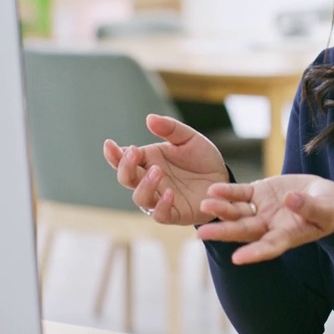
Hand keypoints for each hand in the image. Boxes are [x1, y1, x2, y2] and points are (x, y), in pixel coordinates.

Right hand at [103, 114, 227, 226]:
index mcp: (148, 160)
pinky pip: (161, 215)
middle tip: (134, 153)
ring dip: (144, 186)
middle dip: (125, 167)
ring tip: (157, 171)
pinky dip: (162, 206)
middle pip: (126, 179)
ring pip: (140, 199)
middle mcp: (149, 181)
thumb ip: (170, 129)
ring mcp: (160, 198)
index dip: (113, 154)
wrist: (223, 178)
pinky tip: (169, 193)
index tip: (110, 144)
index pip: (123, 159)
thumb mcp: (189, 138)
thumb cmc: (201, 158)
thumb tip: (149, 118)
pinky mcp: (175, 213)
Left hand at [197, 174, 333, 264]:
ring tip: (204, 205)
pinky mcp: (259, 194)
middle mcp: (270, 226)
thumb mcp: (327, 209)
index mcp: (288, 236)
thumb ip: (310, 207)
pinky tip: (213, 189)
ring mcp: (262, 211)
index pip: (270, 247)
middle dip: (224, 232)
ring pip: (238, 212)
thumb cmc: (331, 209)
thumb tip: (291, 200)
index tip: (237, 259)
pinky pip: (240, 194)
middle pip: (245, 231)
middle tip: (202, 234)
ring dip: (221, 210)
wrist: (325, 197)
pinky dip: (227, 192)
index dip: (255, 253)